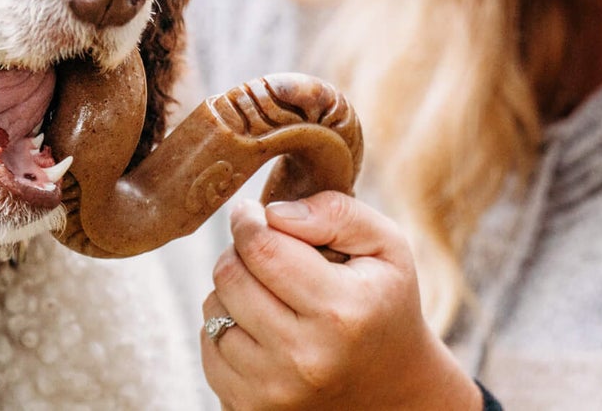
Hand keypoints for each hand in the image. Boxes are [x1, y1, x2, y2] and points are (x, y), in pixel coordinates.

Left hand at [199, 191, 482, 410]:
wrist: (391, 389)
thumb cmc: (384, 302)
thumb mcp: (386, 244)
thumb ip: (335, 213)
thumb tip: (273, 213)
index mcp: (341, 311)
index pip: (263, 249)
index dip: (248, 219)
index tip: (251, 210)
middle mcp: (305, 358)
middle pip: (231, 277)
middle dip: (239, 250)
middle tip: (262, 248)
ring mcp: (275, 391)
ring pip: (213, 312)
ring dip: (231, 289)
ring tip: (266, 289)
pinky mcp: (252, 410)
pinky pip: (209, 350)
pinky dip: (225, 327)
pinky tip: (258, 323)